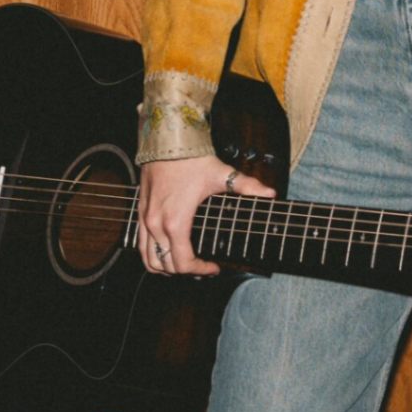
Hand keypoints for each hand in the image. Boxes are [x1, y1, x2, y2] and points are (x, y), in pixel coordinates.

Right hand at [137, 154, 275, 275]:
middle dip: (186, 271)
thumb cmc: (191, 159)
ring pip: (148, 259)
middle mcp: (156, 225)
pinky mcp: (140, 212)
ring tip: (184, 264)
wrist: (167, 140)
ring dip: (165, 267)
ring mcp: (145, 220)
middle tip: (203, 267)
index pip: (184, 263)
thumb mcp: (222, 174)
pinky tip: (167, 250)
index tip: (215, 267)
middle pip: (166, 266)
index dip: (201, 270)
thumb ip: (247, 186)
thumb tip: (270, 194)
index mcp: (176, 223)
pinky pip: (140, 244)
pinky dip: (152, 254)